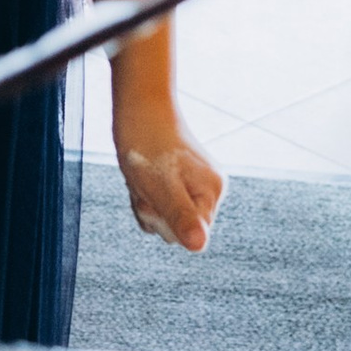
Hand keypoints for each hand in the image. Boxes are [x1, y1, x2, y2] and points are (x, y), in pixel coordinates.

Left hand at [113, 82, 224, 252]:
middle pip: (177, 230)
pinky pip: (159, 206)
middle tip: (144, 183)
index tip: (152, 194)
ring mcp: (195, 185)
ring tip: (142, 177)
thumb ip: (181, 216)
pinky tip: (142, 176)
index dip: (164, 220)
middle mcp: (210, 189)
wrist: (137, 105)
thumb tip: (199, 246)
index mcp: (213, 191)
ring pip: (165, 218)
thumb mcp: (161, 185)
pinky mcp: (179, 181)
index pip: (191, 236)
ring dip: (146, 203)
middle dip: (154, 212)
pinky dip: (144, 194)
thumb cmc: (147, 143)